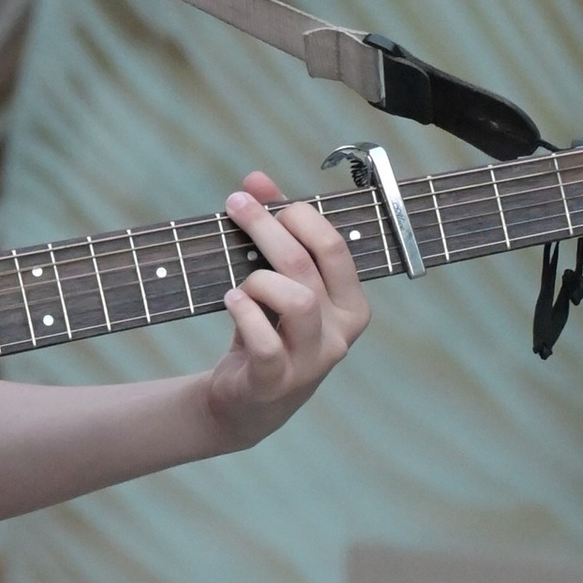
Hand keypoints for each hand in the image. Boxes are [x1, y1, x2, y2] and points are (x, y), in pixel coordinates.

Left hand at [198, 170, 368, 444]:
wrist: (246, 402)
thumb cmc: (268, 330)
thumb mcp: (276, 281)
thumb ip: (273, 230)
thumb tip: (256, 180)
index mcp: (351, 304)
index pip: (334, 246)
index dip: (296, 213)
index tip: (259, 196)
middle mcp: (340, 333)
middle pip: (309, 265)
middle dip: (269, 228)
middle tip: (236, 206)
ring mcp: (312, 361)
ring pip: (297, 301)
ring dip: (259, 280)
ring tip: (239, 285)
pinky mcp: (277, 382)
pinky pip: (266, 343)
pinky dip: (245, 314)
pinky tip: (231, 302)